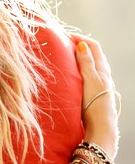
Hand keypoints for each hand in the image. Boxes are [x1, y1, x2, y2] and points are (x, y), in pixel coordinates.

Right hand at [74, 36, 118, 158]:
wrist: (100, 127)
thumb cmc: (95, 103)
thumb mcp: (90, 79)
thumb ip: (86, 62)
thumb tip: (82, 44)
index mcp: (102, 69)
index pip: (93, 46)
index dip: (79, 38)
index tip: (64, 36)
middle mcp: (102, 74)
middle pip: (91, 54)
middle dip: (77, 46)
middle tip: (61, 44)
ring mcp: (98, 84)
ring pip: (88, 65)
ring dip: (77, 58)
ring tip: (62, 57)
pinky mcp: (92, 93)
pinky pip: (85, 75)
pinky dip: (77, 69)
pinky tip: (68, 76)